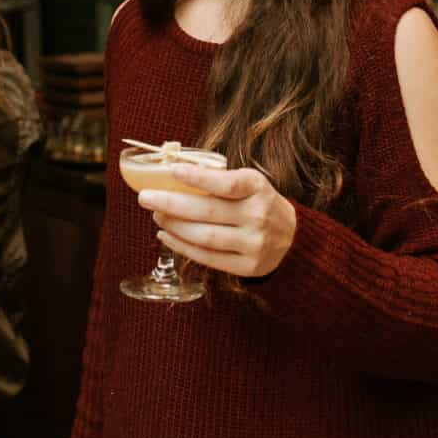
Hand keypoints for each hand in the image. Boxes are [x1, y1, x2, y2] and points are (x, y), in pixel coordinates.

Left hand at [138, 163, 297, 277]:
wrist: (292, 237)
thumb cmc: (259, 202)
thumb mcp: (250, 183)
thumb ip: (219, 179)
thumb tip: (173, 172)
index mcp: (258, 188)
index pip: (226, 183)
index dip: (198, 178)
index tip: (173, 170)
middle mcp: (258, 216)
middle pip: (207, 211)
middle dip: (171, 204)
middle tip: (146, 197)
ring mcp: (254, 243)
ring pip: (204, 236)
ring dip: (174, 226)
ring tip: (156, 215)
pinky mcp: (247, 266)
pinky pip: (208, 257)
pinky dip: (182, 246)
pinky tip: (166, 235)